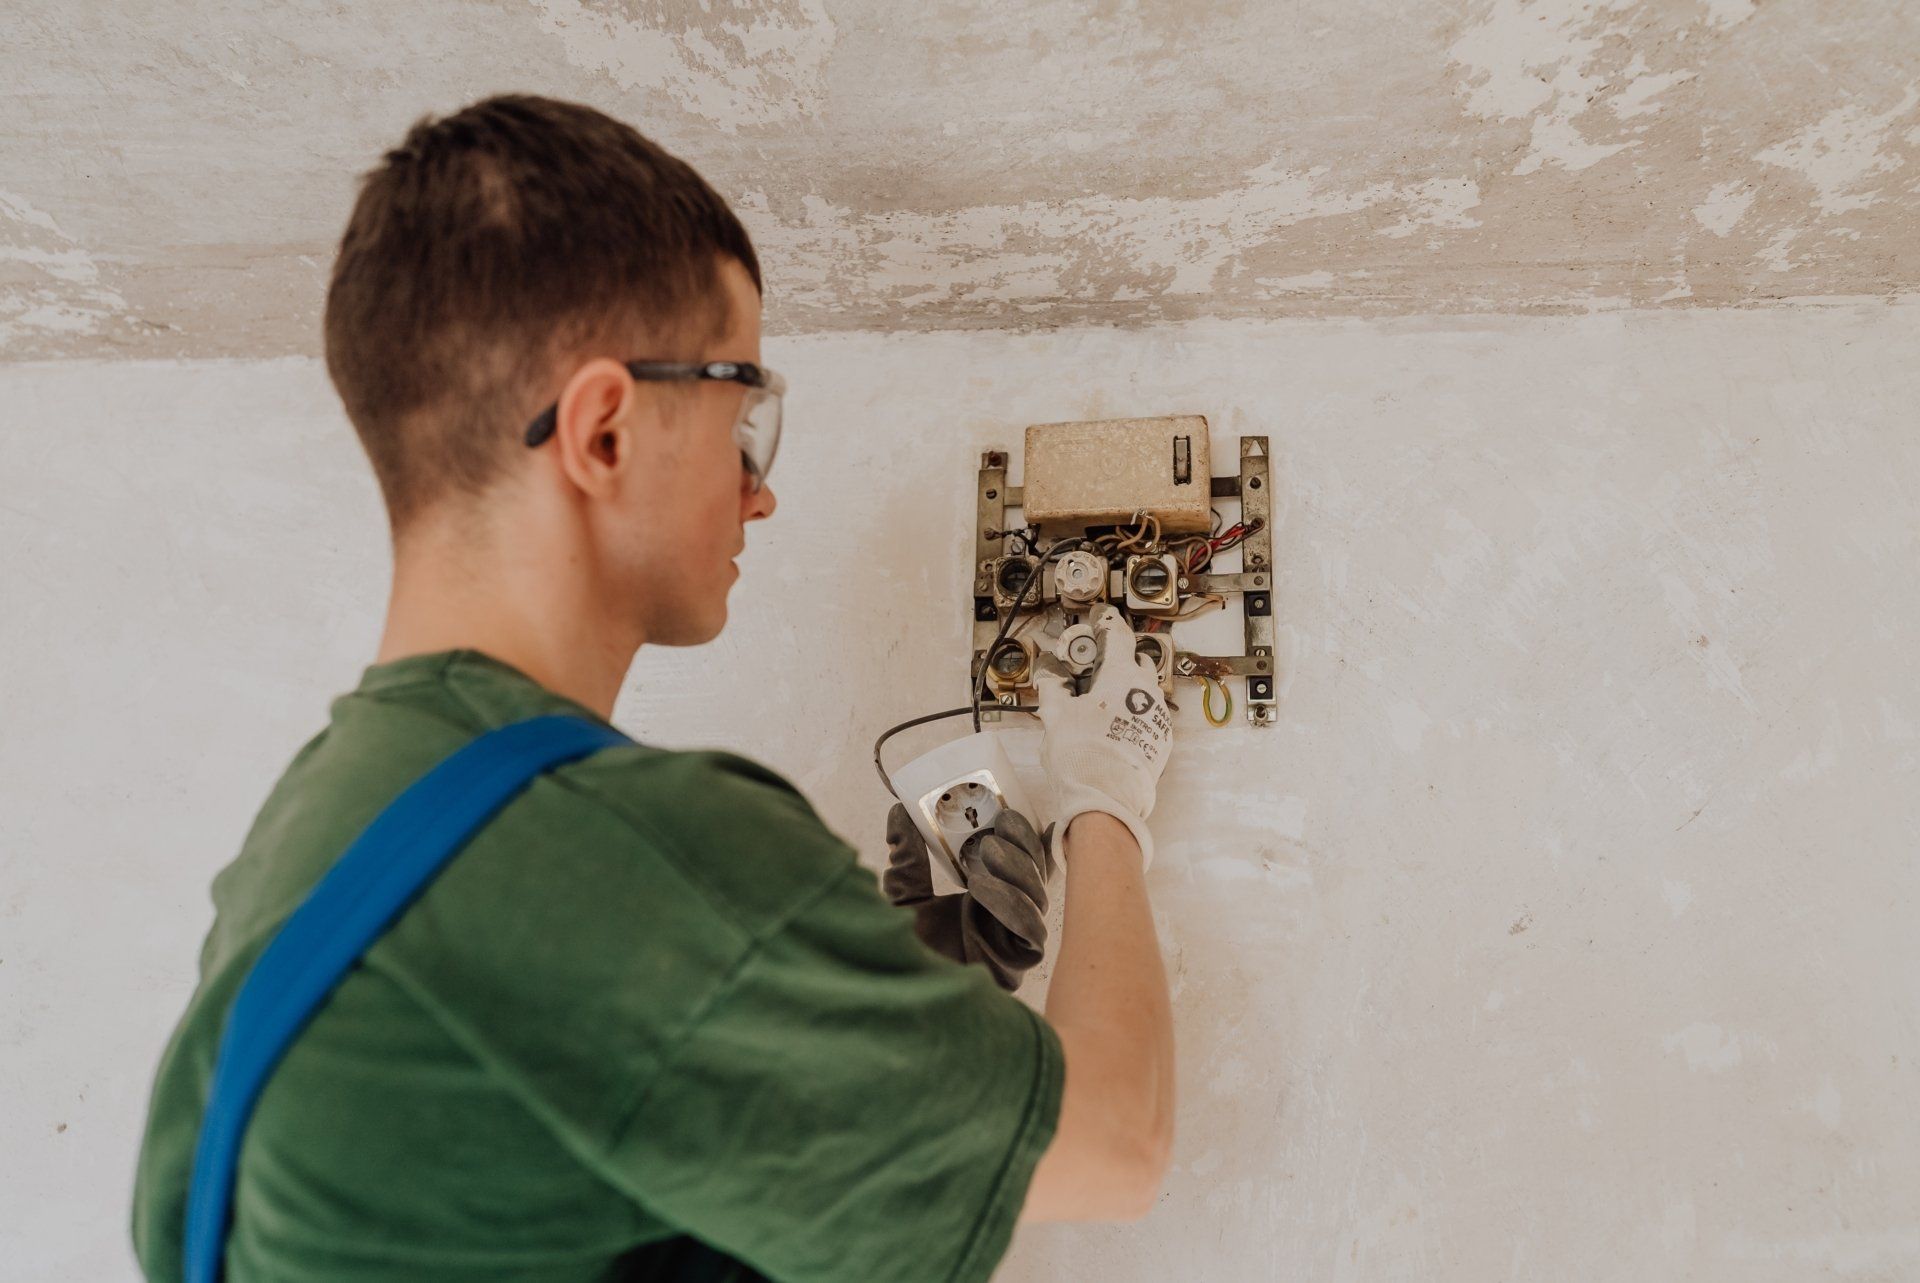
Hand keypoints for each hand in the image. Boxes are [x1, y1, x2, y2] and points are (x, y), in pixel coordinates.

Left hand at [882, 802, 1056, 990]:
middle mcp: (1010, 919)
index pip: (1021, 862)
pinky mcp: (1018, 963)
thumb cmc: (906, 952)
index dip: (1022, 837)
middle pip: (1037, 877)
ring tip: (986, 852)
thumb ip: (908, 857)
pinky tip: (981, 888)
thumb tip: (898, 813)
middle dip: (1024, 847)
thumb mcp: (904, 895)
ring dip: (1016, 870)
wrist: (898, 993)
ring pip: (1039, 898)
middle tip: (999, 827)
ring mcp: (1017, 942)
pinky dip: (1012, 904)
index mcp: (991, 900)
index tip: (1006, 812)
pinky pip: (1032, 930)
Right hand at [1033, 603, 1172, 867]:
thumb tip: (1051, 675)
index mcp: (1121, 675)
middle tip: (1097, 667)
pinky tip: (1115, 727)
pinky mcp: (1161, 741)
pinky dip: (1134, 713)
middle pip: (1137, 662)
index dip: (1108, 625)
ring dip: (1128, 689)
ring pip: (1145, 691)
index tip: (1102, 620)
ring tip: (1104, 702)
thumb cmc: (1081, 753)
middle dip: (1120, 659)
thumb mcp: (1056, 716)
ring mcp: (1158, 716)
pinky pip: (1148, 716)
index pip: (1118, 637)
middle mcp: (1146, 690)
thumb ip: (1054, 689)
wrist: (1106, 799)